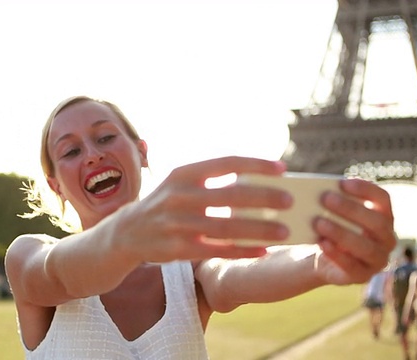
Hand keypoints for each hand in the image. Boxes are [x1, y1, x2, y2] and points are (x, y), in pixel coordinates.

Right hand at [116, 156, 291, 262]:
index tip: (282, 168)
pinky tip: (263, 251)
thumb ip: (212, 180)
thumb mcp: (181, 183)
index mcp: (183, 173)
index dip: (255, 165)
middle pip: (230, 196)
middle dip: (264, 198)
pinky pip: (216, 251)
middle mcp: (178, 196)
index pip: (226, 163)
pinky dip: (242, 251)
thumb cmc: (166, 203)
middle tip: (290, 201)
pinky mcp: (177, 249)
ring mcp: (176, 224)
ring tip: (285, 231)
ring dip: (259, 229)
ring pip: (227, 227)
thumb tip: (258, 180)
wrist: (127, 232)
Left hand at [312, 179, 395, 284]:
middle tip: (326, 198)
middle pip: (376, 222)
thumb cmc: (332, 228)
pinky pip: (352, 266)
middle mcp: (387, 238)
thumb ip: (335, 202)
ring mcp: (378, 260)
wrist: (323, 258)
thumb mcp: (334, 214)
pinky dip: (336, 254)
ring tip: (318, 222)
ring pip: (365, 246)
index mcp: (384, 217)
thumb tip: (321, 189)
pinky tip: (322, 243)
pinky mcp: (363, 276)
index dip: (366, 190)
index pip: (383, 200)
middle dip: (350, 209)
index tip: (343, 183)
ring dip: (341, 233)